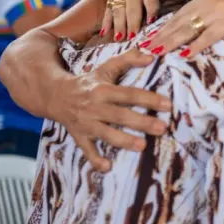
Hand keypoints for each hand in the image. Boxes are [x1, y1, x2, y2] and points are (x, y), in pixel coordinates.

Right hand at [49, 49, 171, 171]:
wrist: (56, 95)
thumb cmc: (89, 82)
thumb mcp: (106, 68)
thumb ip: (128, 60)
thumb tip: (151, 56)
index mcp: (103, 89)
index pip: (129, 94)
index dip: (148, 99)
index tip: (167, 105)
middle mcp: (95, 106)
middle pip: (120, 115)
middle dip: (141, 122)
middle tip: (162, 128)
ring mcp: (86, 122)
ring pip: (106, 133)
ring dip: (123, 140)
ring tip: (142, 146)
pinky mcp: (78, 135)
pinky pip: (86, 149)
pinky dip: (95, 159)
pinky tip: (107, 167)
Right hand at [101, 0, 163, 40]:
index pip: (150, 2)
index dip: (152, 12)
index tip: (151, 23)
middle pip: (132, 10)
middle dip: (132, 24)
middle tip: (132, 39)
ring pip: (119, 11)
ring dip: (118, 25)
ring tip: (118, 39)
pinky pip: (109, 8)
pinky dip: (107, 20)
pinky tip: (103, 32)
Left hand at [143, 0, 223, 55]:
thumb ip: (211, 15)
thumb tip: (196, 30)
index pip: (178, 15)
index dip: (162, 28)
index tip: (148, 39)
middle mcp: (208, 3)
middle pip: (178, 22)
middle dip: (159, 36)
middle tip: (142, 49)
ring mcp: (218, 12)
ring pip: (188, 29)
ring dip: (170, 42)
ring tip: (156, 53)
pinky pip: (209, 35)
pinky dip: (197, 45)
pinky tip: (186, 55)